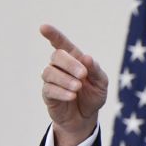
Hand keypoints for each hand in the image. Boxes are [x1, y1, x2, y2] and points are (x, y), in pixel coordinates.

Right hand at [40, 24, 108, 145]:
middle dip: (69, 63)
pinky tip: (72, 96)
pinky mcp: (48, 94)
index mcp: (74, 60)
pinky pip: (49, 89)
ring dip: (65, 79)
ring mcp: (52, 80)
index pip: (61, 44)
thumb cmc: (93, 95)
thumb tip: (87, 58)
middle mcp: (60, 67)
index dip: (53, 35)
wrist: (86, 117)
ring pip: (49, 72)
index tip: (43, 27)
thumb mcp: (101, 83)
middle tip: (83, 74)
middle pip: (56, 56)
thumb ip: (96, 70)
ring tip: (78, 87)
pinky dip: (61, 91)